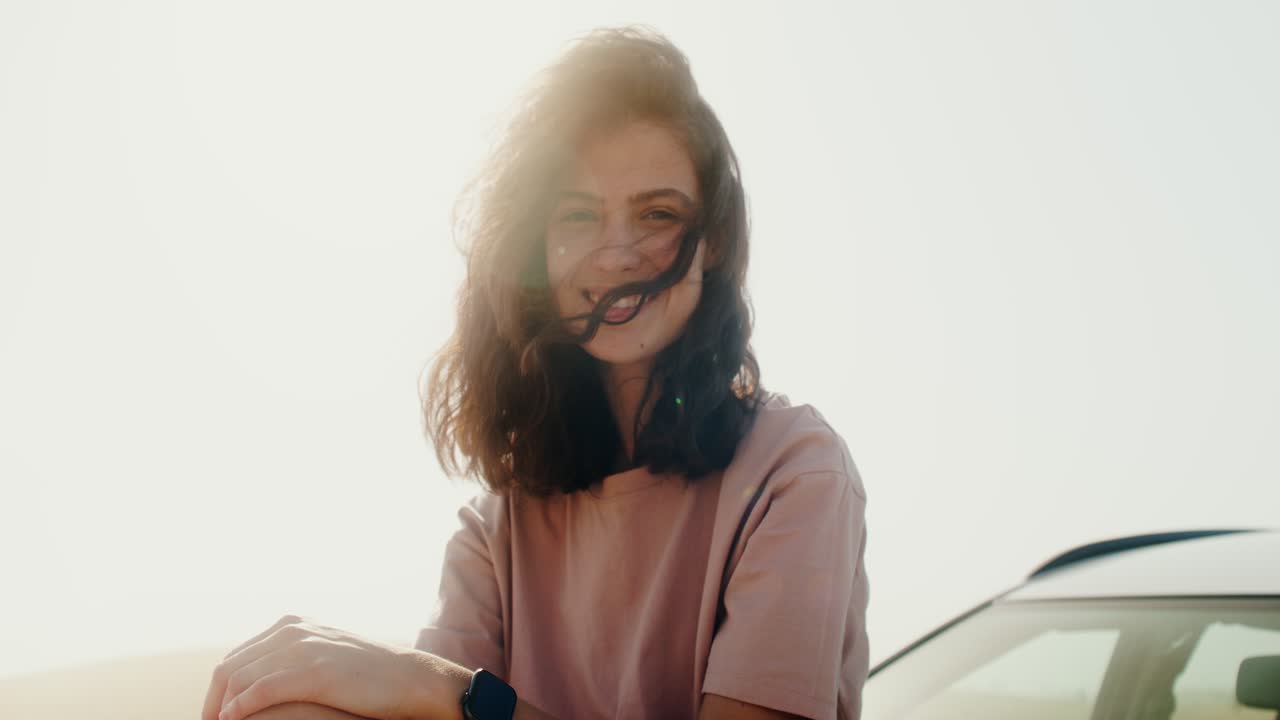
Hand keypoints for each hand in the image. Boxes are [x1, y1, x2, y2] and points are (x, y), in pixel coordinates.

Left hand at [202, 615, 470, 719]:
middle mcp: (292, 630)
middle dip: (214, 700)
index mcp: (292, 625)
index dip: (218, 690)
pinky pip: (259, 690)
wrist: (412, 678)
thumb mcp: (327, 656)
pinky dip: (239, 708)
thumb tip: (264, 680)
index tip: (216, 716)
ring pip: (239, 678)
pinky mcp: (312, 670)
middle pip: (230, 667)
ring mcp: (302, 647)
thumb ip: (296, 658)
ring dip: (222, 708)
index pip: (237, 656)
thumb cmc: (373, 675)